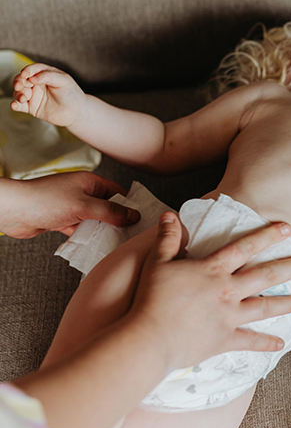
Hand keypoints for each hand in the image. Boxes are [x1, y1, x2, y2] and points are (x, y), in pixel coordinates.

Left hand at [0, 172, 139, 237]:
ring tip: (116, 242)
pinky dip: (88, 237)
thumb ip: (111, 211)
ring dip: (102, 230)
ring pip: (96, 220)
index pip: (118, 192)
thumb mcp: (84, 205)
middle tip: (131, 234)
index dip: (130, 204)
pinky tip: (95, 246)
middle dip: (118, 220)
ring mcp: (73, 207)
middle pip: (108, 207)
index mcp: (90, 182)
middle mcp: (83, 193)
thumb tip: (133, 215)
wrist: (12, 211)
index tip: (141, 218)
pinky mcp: (63, 220)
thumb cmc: (44, 200)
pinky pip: (82, 229)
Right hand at [10, 63, 85, 127]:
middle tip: (20, 86)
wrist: (77, 112)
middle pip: (21, 80)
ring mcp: (33, 95)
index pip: (31, 70)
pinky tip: (14, 106)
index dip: (26, 71)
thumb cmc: (72, 94)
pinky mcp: (32, 107)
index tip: (25, 75)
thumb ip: (48, 76)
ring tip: (23, 98)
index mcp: (44, 74)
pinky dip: (15, 105)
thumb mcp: (63, 81)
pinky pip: (20, 105)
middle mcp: (36, 84)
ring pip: (19, 92)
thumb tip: (32, 78)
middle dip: (18, 82)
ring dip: (18, 94)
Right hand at [130, 212, 290, 369]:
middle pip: (266, 275)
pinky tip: (282, 344)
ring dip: (289, 303)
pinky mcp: (225, 339)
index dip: (267, 235)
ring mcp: (229, 316)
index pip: (245, 247)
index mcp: (213, 270)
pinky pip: (250, 341)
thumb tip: (169, 214)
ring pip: (266, 307)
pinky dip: (266, 343)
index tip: (287, 228)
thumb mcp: (158, 262)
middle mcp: (227, 291)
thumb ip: (167, 238)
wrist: (150, 339)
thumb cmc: (152, 298)